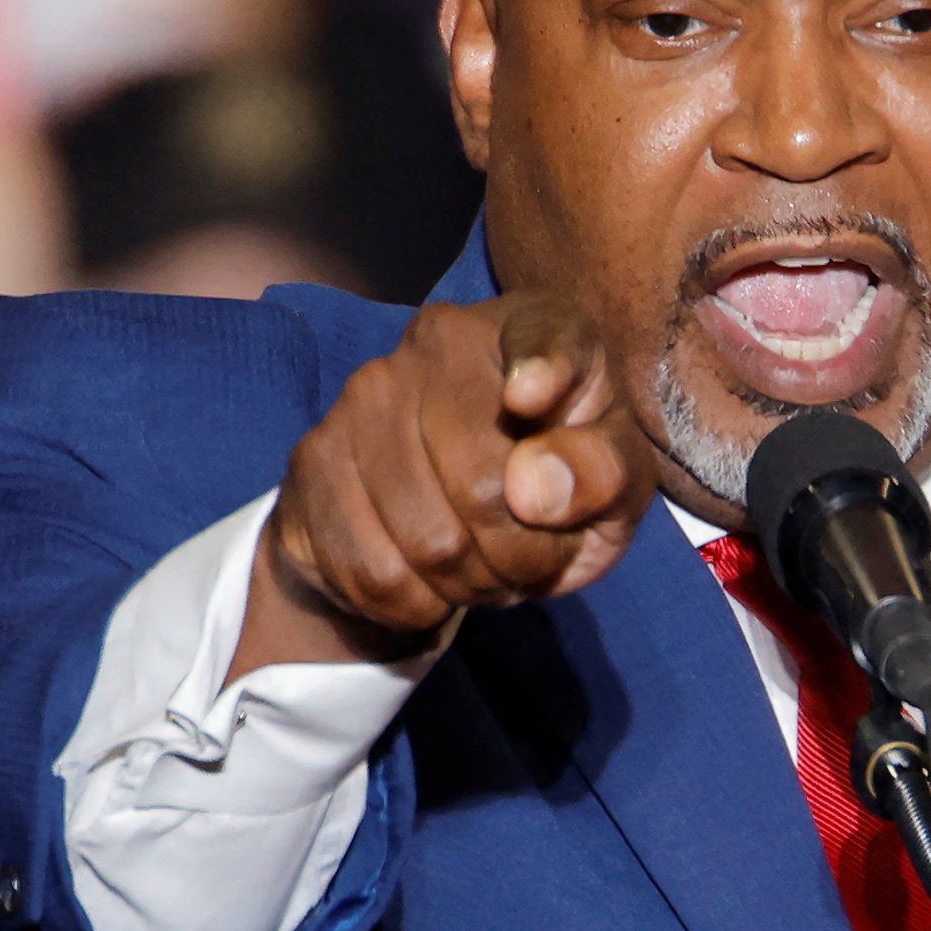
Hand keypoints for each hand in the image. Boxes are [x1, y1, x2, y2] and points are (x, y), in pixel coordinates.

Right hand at [236, 293, 654, 676]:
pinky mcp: (312, 459)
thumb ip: (602, 472)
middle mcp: (433, 345)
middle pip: (481, 489)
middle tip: (530, 560)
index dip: (542, 371)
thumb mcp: (619, 477)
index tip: (531, 399)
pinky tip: (432, 581)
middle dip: (521, 557)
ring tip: (486, 569)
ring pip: (425, 543)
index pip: (544, 343)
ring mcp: (362, 398)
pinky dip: (415, 604)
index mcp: (530, 326)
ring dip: (470, 587)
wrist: (466, 508)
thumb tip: (534, 487)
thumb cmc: (561, 474)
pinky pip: (370, 570)